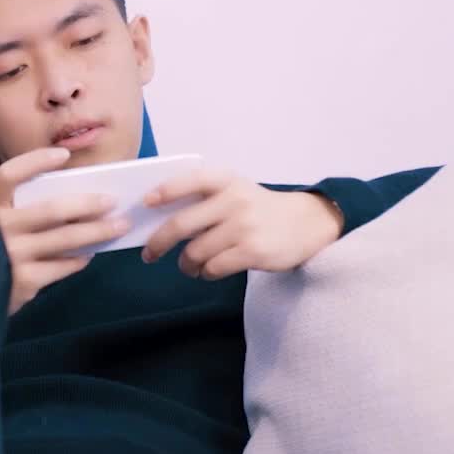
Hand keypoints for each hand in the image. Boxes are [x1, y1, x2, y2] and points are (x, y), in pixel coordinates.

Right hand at [0, 147, 130, 315]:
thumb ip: (14, 210)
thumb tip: (69, 201)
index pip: (9, 176)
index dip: (35, 162)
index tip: (62, 156)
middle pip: (51, 209)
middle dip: (87, 204)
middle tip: (111, 201)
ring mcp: (10, 255)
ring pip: (65, 239)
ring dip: (97, 232)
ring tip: (118, 226)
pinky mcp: (22, 282)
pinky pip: (62, 266)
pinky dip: (79, 259)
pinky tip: (89, 254)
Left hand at [140, 166, 343, 279]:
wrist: (307, 223)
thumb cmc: (259, 209)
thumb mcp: (237, 191)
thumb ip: (205, 199)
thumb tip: (160, 220)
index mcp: (227, 181)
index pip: (191, 180)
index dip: (165, 191)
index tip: (146, 203)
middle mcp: (234, 200)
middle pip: (181, 224)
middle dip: (158, 243)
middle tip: (149, 254)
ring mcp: (243, 227)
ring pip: (195, 252)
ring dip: (186, 264)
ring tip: (189, 266)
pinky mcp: (252, 251)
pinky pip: (213, 267)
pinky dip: (205, 273)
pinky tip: (209, 271)